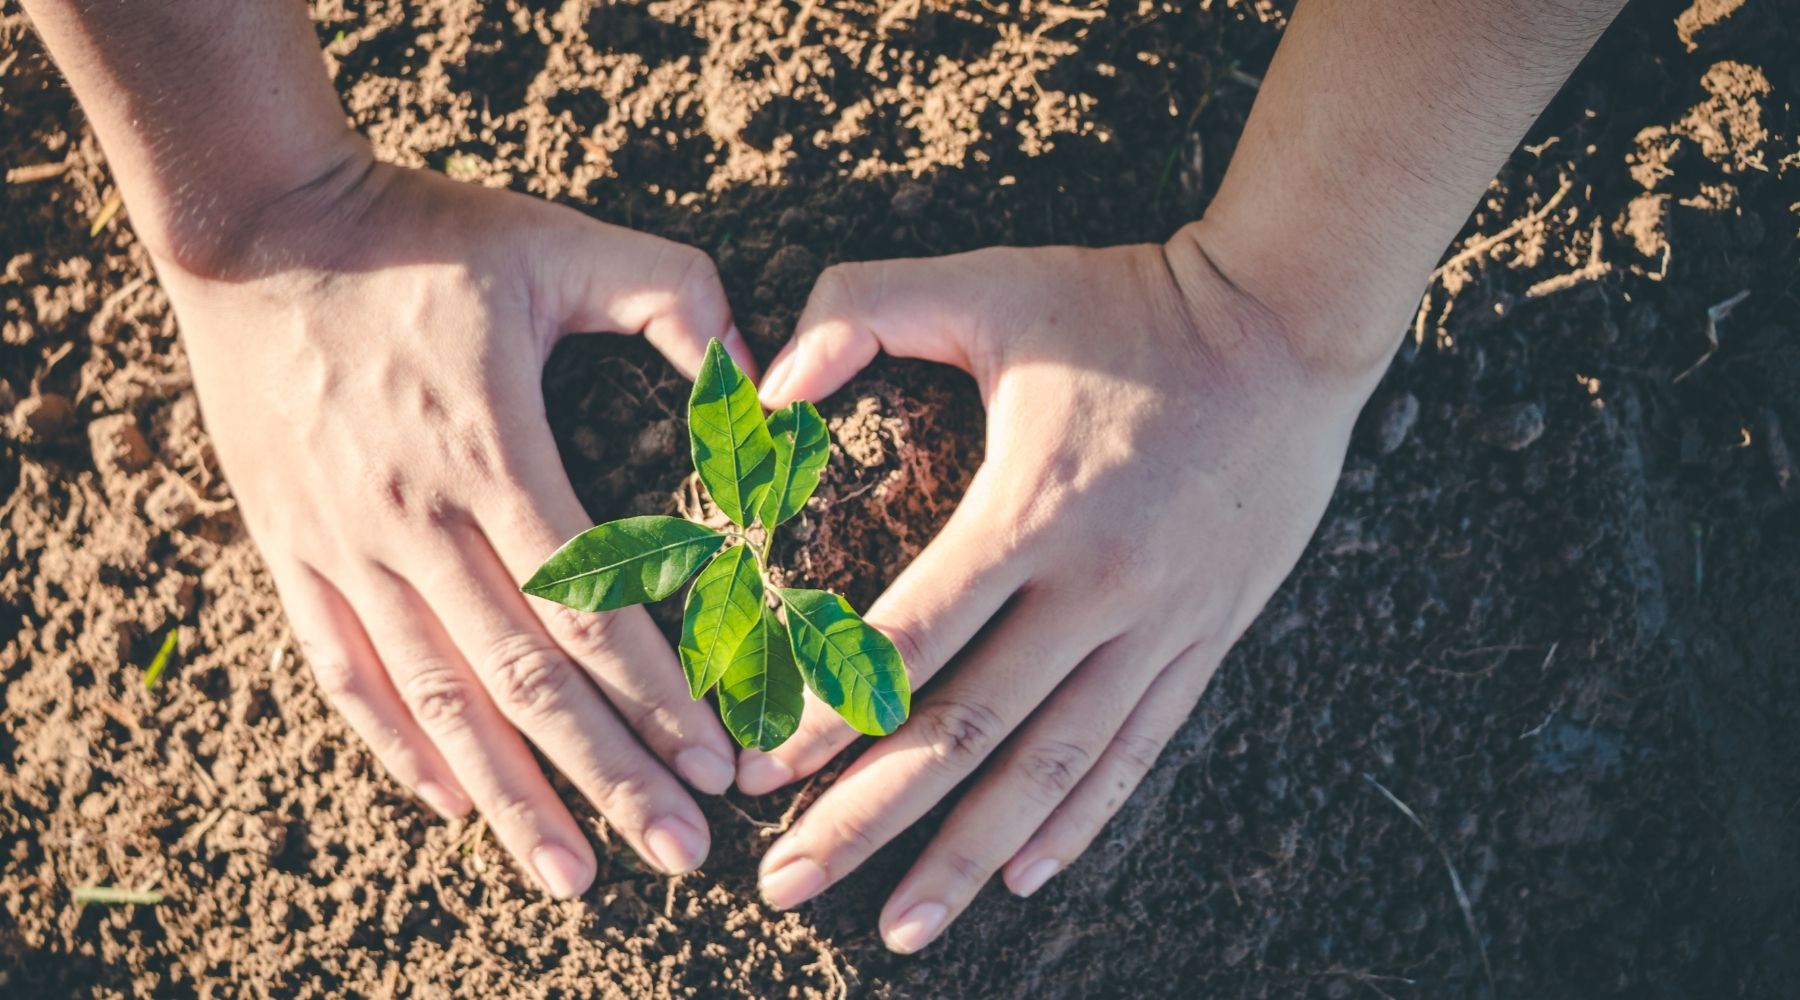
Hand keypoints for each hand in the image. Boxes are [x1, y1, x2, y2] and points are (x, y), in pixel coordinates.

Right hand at [158, 152, 757, 896]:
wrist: (260, 225)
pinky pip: (342, 671)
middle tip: (681, 852)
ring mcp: (342, 543)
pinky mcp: (290, 549)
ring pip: (434, 698)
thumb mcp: (563, 242)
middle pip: (523, 680)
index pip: (590, 608)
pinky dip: (395, 746)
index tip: (720, 761)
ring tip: (571, 873)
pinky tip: (451, 804)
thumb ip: (677, 300)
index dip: (659, 695)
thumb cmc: (426, 235)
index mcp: (492, 451)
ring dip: (509, 793)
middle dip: (609, 776)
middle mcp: (414, 518)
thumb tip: (759, 386)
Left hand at [737, 226, 1390, 949]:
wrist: (1292, 324)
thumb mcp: (990, 282)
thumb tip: (765, 385)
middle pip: (970, 731)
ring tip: (900, 926)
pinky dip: (1077, 821)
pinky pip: (1135, 752)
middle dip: (870, 818)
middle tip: (787, 885)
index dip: (831, 711)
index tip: (763, 776)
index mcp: (1035, 508)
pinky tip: (1021, 874)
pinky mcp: (1205, 638)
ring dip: (970, 854)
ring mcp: (1162, 625)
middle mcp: (1099, 588)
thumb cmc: (1126, 303)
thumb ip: (862, 311)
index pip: (912, 638)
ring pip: (1053, 768)